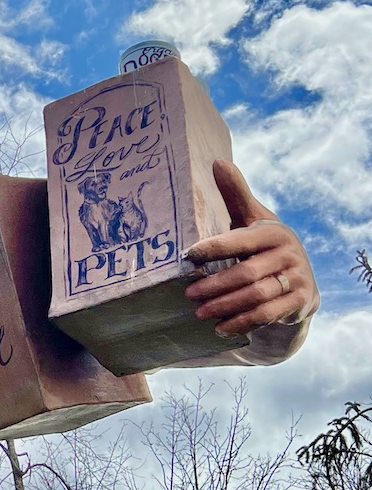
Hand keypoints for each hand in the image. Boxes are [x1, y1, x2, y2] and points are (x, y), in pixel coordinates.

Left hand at [184, 159, 318, 335]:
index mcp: (273, 232)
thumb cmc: (264, 245)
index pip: (241, 241)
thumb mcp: (252, 220)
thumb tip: (218, 162)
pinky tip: (220, 328)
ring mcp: (296, 279)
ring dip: (225, 306)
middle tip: (189, 293)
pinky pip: (268, 315)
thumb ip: (235, 195)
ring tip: (199, 312)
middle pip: (247, 274)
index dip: (215, 248)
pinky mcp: (299, 301)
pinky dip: (242, 322)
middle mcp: (288, 254)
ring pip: (257, 296)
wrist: (300, 278)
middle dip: (216, 285)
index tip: (189, 255)